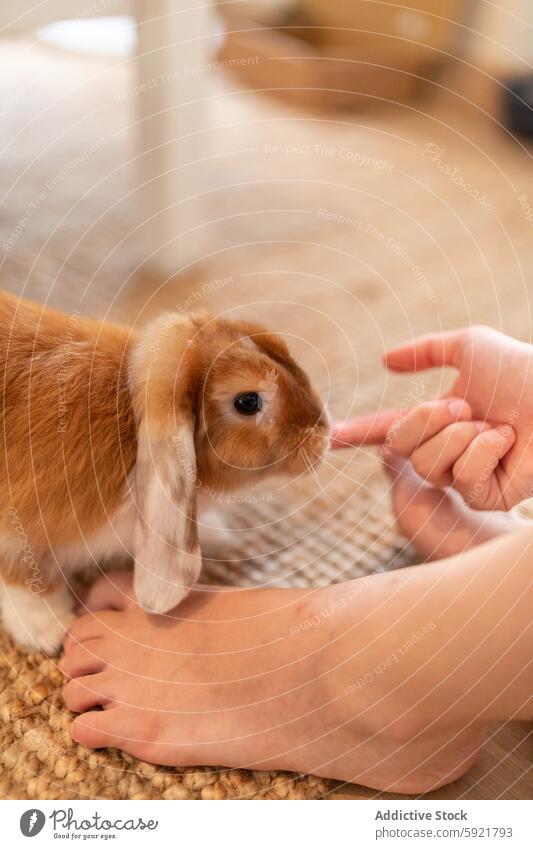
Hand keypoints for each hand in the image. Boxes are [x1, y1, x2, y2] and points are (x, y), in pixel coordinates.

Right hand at [332, 326, 532, 509]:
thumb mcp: (470, 346)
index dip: (357, 434)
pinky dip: (483, 452)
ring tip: (495, 424)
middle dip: (429, 419)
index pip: (388, 429)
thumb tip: (384, 359)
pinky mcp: (487, 497)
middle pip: (401, 447)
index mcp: (437, 419)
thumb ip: (425, 351)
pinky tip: (508, 443)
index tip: (330, 437)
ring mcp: (465, 475)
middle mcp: (446, 449)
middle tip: (468, 406)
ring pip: (428, 464)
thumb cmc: (523, 369)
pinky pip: (461, 480)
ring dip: (462, 435)